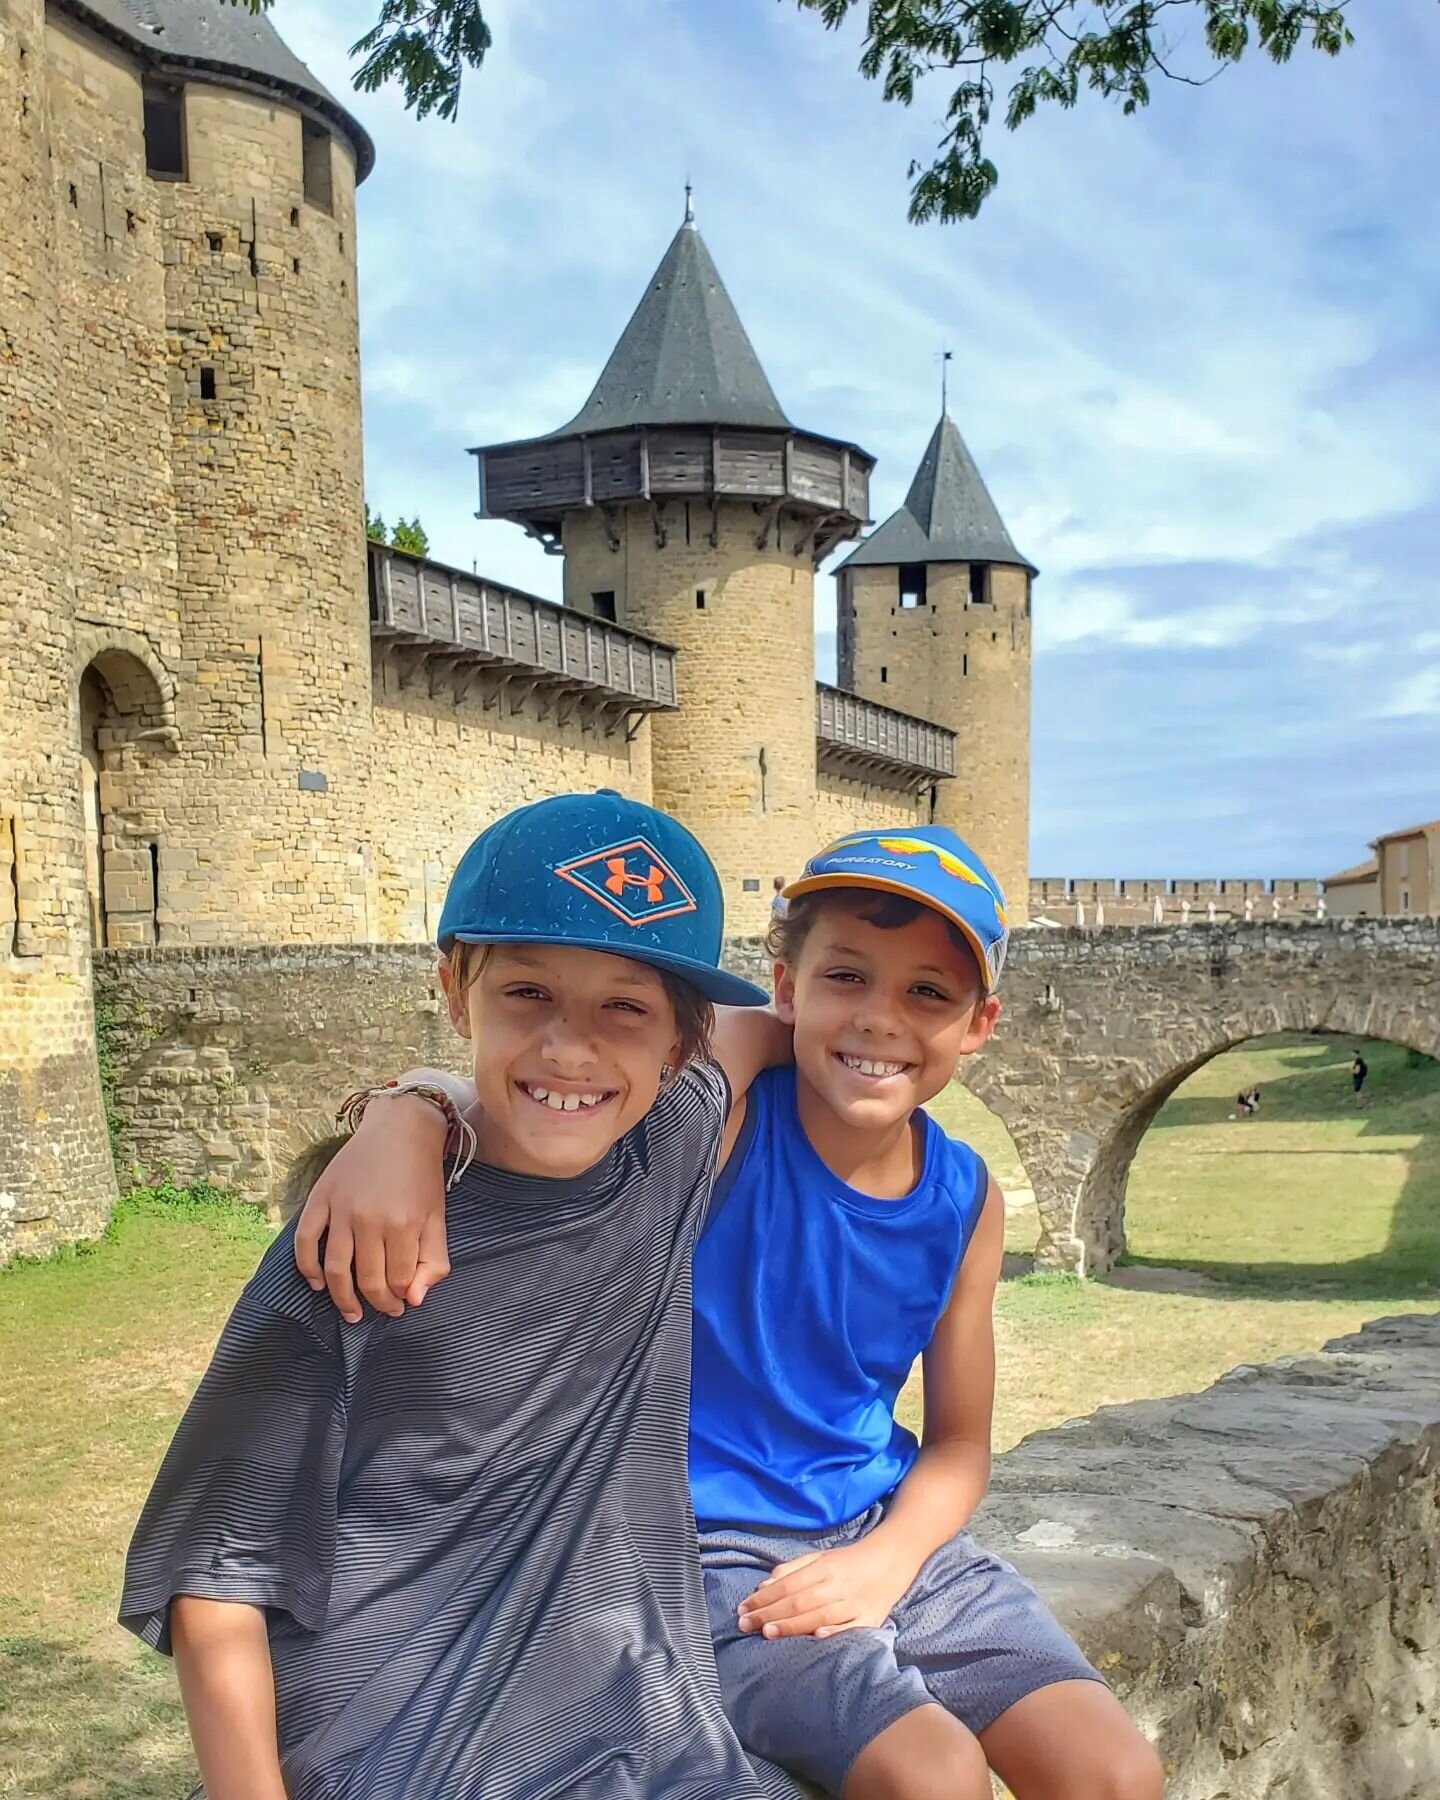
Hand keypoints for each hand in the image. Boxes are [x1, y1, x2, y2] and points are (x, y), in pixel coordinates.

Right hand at [294, 1097, 451, 1322]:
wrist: (399, 1129)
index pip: (398, 1281)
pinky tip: (318, 1284)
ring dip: (342, 1299)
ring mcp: (341, 1209)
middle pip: (367, 1280)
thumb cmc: (422, 1176)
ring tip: (351, 1312)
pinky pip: (306, 1242)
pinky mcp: (320, 1198)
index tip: (401, 1303)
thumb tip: (414, 1300)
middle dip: (376, 1303)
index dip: (400, 1298)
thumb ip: (433, 1261)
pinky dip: (308, 1268)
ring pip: (336, 1270)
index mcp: (404, 1224)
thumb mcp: (438, 1217)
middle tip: (382, 1310)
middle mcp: (369, 1219)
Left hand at [737, 1536, 915, 1639]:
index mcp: (824, 1567)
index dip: (764, 1597)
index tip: (743, 1608)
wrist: (894, 1558)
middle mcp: (837, 1585)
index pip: (788, 1585)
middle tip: (745, 1625)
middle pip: (799, 1601)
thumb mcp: (821, 1556)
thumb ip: (793, 1568)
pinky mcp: (871, 1619)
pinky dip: (835, 1633)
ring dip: (791, 1625)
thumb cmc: (851, 1561)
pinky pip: (851, 1628)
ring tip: (767, 1633)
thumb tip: (765, 1585)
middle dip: (769, 1614)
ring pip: (818, 1615)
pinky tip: (817, 1638)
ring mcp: (855, 1603)